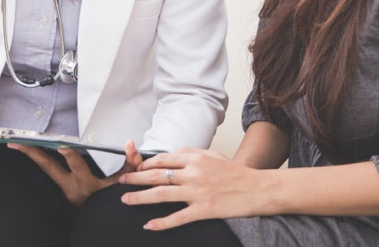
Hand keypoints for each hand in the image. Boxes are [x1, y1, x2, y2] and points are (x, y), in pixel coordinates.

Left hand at [9, 140, 142, 205]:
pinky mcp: (59, 189)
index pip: (78, 168)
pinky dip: (39, 161)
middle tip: (16, 142)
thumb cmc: (110, 203)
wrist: (99, 224)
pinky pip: (47, 172)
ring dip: (31, 156)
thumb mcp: (123, 185)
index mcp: (87, 185)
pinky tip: (30, 151)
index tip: (63, 146)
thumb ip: (130, 163)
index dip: (70, 157)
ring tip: (16, 142)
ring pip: (44, 169)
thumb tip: (130, 144)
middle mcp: (70, 186)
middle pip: (48, 168)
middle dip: (32, 154)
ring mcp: (62, 189)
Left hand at [119, 148, 274, 229]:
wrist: (257, 189)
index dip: (145, 164)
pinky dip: (161, 222)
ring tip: (126, 199)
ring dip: (140, 197)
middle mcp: (193, 173)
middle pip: (156, 175)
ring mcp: (197, 192)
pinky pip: (177, 217)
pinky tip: (149, 225)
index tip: (135, 168)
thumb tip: (173, 153)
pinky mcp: (203, 210)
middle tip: (121, 181)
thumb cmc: (236, 172)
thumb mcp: (212, 155)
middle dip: (135, 178)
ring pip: (161, 195)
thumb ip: (191, 152)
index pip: (162, 159)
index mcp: (194, 158)